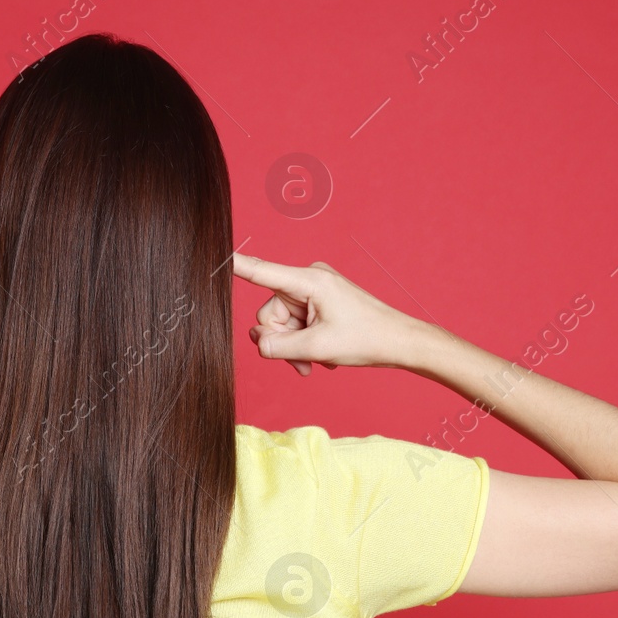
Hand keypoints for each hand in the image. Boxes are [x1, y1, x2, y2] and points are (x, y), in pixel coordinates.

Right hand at [231, 252, 428, 375]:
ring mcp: (314, 291)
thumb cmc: (367, 339)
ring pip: (282, 324)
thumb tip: (258, 345)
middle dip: (282, 341)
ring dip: (294, 347)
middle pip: (270, 314)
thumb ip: (278, 348)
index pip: (264, 272)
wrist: (399, 343)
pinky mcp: (319, 302)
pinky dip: (304, 343)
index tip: (219, 254)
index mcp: (309, 281)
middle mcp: (309, 280)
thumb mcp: (317, 349)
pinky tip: (321, 356)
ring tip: (315, 363)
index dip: (239, 265)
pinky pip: (295, 324)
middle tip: (303, 362)